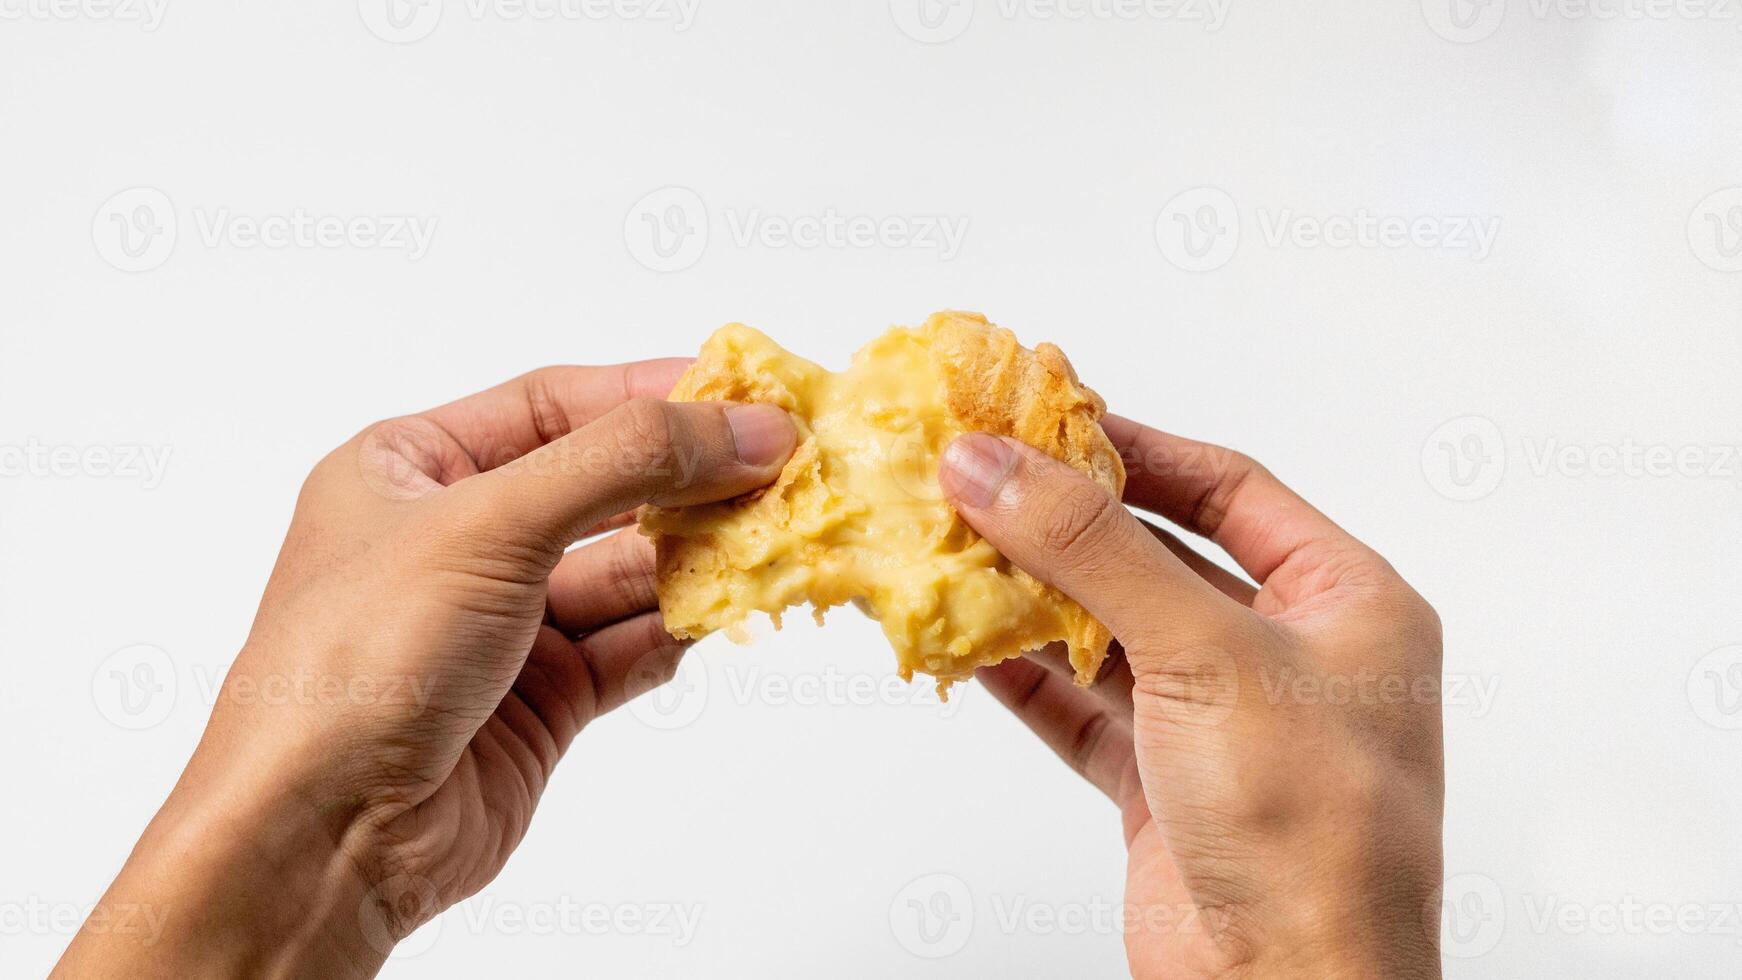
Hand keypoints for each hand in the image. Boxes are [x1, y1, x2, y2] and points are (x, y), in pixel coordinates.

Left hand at [55, 363, 795, 978]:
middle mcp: (459, 538)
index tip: (745, 390)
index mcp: (410, 468)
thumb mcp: (489, 522)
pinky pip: (632, 644)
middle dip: (688, 480)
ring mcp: (503, 622)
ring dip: (697, 558)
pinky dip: (680, 629)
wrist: (320, 833)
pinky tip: (725, 612)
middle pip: (604, 486)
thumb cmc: (357, 658)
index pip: (555, 404)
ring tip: (772, 539)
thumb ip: (623, 462)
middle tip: (782, 466)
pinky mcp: (542, 698)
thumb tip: (741, 428)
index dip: (652, 393)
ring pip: (627, 570)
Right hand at [940, 417, 1443, 978]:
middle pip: (1161, 556)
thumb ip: (1092, 549)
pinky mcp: (1167, 786)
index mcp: (1349, 602)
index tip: (1044, 418)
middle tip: (980, 476)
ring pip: (1114, 633)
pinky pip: (1085, 709)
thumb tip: (990, 463)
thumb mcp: (1205, 654)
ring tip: (955, 549)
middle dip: (1069, 523)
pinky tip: (970, 645)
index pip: (1230, 489)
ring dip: (1036, 597)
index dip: (1135, 448)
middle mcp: (1292, 655)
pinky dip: (1027, 678)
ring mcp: (1226, 724)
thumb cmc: (1310, 824)